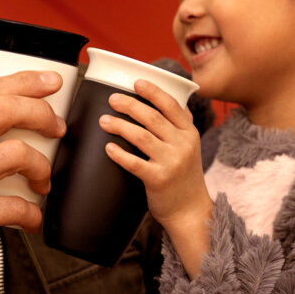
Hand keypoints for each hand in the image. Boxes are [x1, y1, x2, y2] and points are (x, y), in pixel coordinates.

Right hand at [0, 70, 64, 293]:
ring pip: (16, 152)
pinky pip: (17, 204)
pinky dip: (33, 212)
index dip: (25, 80)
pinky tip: (32, 218)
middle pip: (3, 109)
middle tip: (58, 129)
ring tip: (43, 182)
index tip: (52, 82)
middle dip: (42, 113)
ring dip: (42, 167)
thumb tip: (19, 115)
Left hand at [99, 79, 211, 277]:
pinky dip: (120, 155)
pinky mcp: (159, 180)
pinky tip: (108, 149)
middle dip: (129, 105)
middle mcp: (183, 144)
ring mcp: (172, 162)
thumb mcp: (189, 145)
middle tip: (112, 99)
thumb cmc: (184, 175)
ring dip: (120, 126)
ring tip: (103, 121)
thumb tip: (160, 97)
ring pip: (141, 137)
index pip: (171, 105)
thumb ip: (178, 124)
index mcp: (190, 132)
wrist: (191, 211)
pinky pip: (135, 163)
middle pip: (153, 117)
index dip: (153, 91)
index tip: (136, 82)